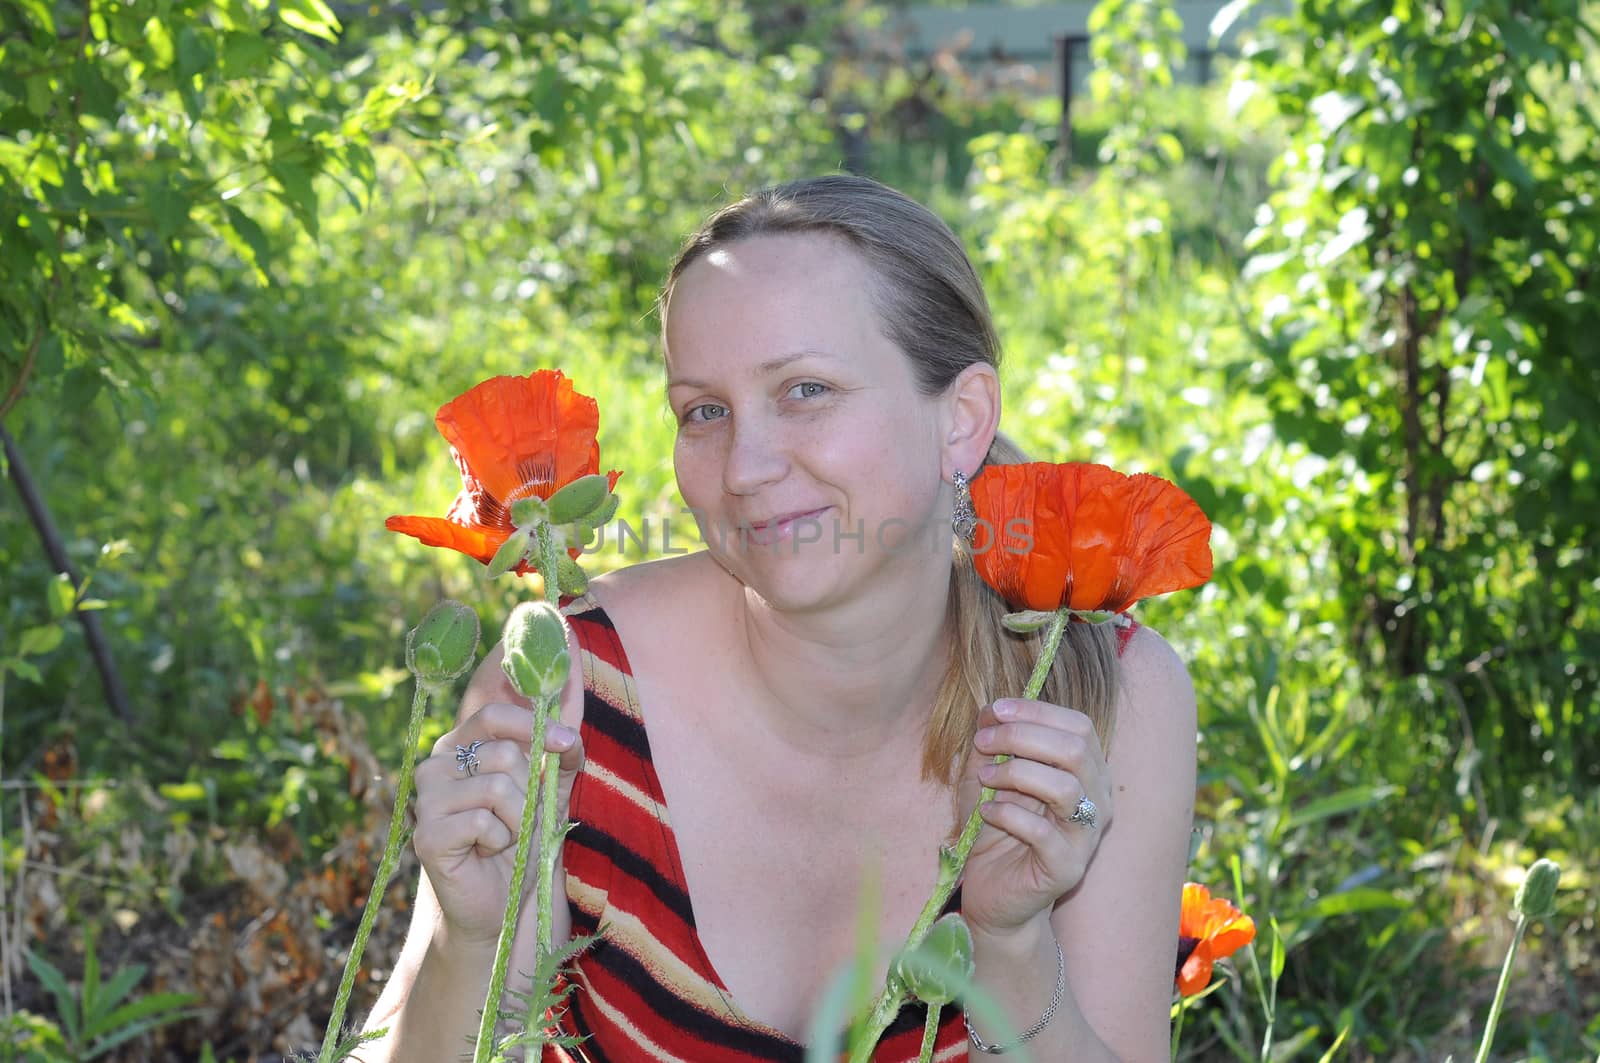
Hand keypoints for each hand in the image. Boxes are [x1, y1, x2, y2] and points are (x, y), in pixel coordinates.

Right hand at [410, 701, 584, 948]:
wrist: (499, 901)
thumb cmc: (518, 842)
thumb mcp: (548, 795)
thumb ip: (560, 762)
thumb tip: (570, 737)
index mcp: (460, 748)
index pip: (492, 717)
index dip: (532, 725)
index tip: (566, 742)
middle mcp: (435, 767)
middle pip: (503, 754)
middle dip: (529, 793)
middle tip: (519, 820)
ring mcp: (426, 801)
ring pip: (495, 788)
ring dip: (517, 820)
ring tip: (504, 838)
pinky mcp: (426, 835)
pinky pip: (481, 821)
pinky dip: (499, 840)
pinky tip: (486, 852)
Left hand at [956, 698, 1113, 936]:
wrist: (994, 892)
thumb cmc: (996, 829)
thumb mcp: (987, 778)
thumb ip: (991, 744)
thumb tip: (990, 709)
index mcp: (1087, 773)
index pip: (1078, 727)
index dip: (1037, 711)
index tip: (995, 710)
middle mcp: (1097, 801)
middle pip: (1074, 750)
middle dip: (1022, 736)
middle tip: (983, 742)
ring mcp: (1086, 837)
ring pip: (1065, 788)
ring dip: (1016, 774)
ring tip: (985, 778)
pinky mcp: (1068, 869)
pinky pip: (1043, 833)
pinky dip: (1009, 815)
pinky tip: (987, 813)